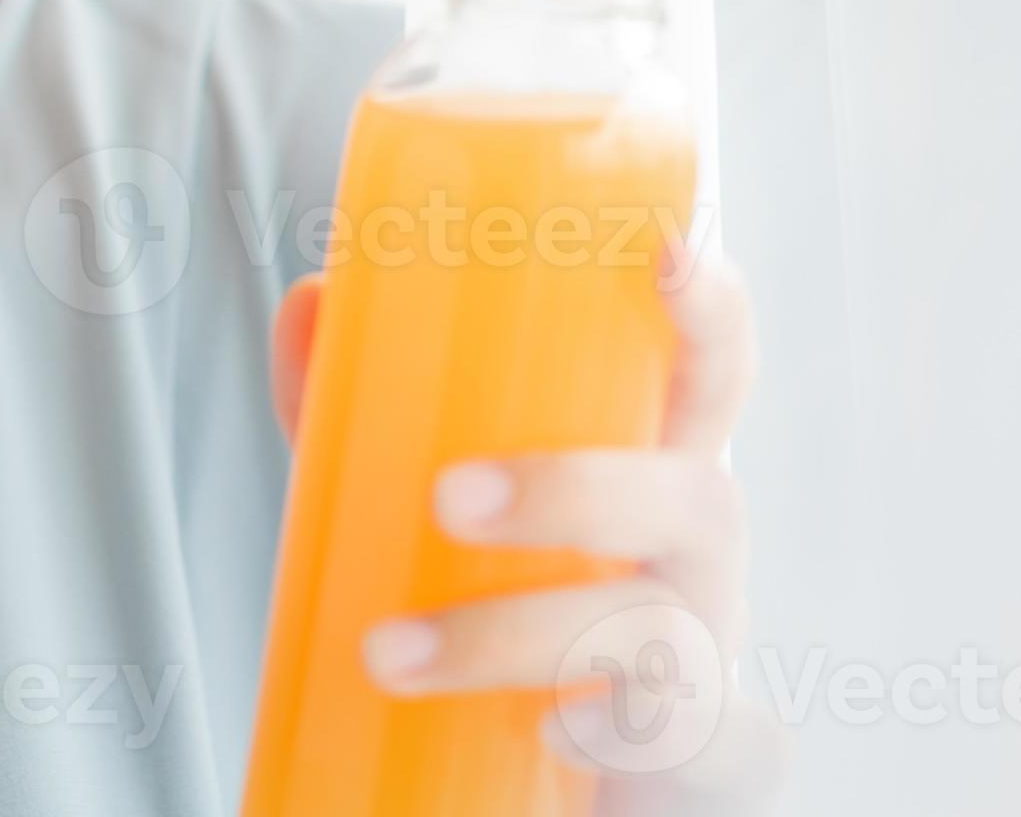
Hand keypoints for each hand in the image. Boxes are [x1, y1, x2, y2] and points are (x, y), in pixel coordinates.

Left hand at [269, 239, 786, 812]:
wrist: (536, 770)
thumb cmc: (506, 603)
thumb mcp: (427, 501)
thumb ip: (367, 411)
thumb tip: (308, 306)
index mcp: (652, 467)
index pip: (712, 374)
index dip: (711, 310)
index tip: (666, 254)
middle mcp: (696, 554)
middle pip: (697, 495)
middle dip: (572, 490)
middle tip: (447, 496)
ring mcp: (709, 656)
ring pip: (656, 631)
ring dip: (513, 636)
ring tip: (389, 651)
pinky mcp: (705, 753)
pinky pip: (704, 744)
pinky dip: (620, 739)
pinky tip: (553, 734)